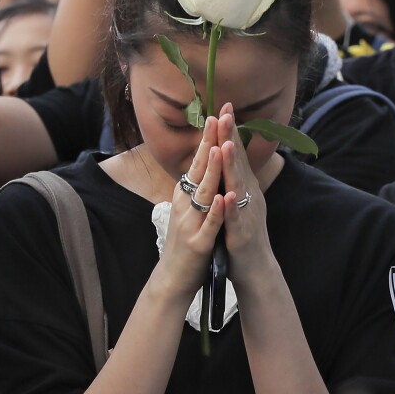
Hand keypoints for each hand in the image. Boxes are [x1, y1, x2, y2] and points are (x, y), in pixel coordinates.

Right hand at [157, 117, 225, 302]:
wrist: (173, 279)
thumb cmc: (185, 242)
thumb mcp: (189, 210)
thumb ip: (196, 188)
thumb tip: (204, 164)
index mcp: (186, 195)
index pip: (198, 162)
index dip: (208, 139)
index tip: (217, 114)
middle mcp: (185, 204)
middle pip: (199, 169)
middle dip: (210, 144)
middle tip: (217, 117)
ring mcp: (190, 223)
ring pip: (202, 193)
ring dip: (211, 171)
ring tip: (219, 148)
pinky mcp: (198, 243)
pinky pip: (208, 224)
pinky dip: (215, 210)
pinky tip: (221, 197)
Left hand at [214, 103, 274, 285]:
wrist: (256, 267)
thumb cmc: (242, 234)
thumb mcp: (238, 201)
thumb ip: (234, 179)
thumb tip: (228, 155)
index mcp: (245, 187)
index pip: (236, 154)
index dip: (230, 131)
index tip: (223, 106)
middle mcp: (248, 195)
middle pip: (239, 162)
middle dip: (231, 137)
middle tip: (225, 112)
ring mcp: (246, 213)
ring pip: (238, 185)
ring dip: (234, 165)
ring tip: (227, 144)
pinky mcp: (241, 233)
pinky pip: (235, 218)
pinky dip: (231, 206)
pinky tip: (227, 194)